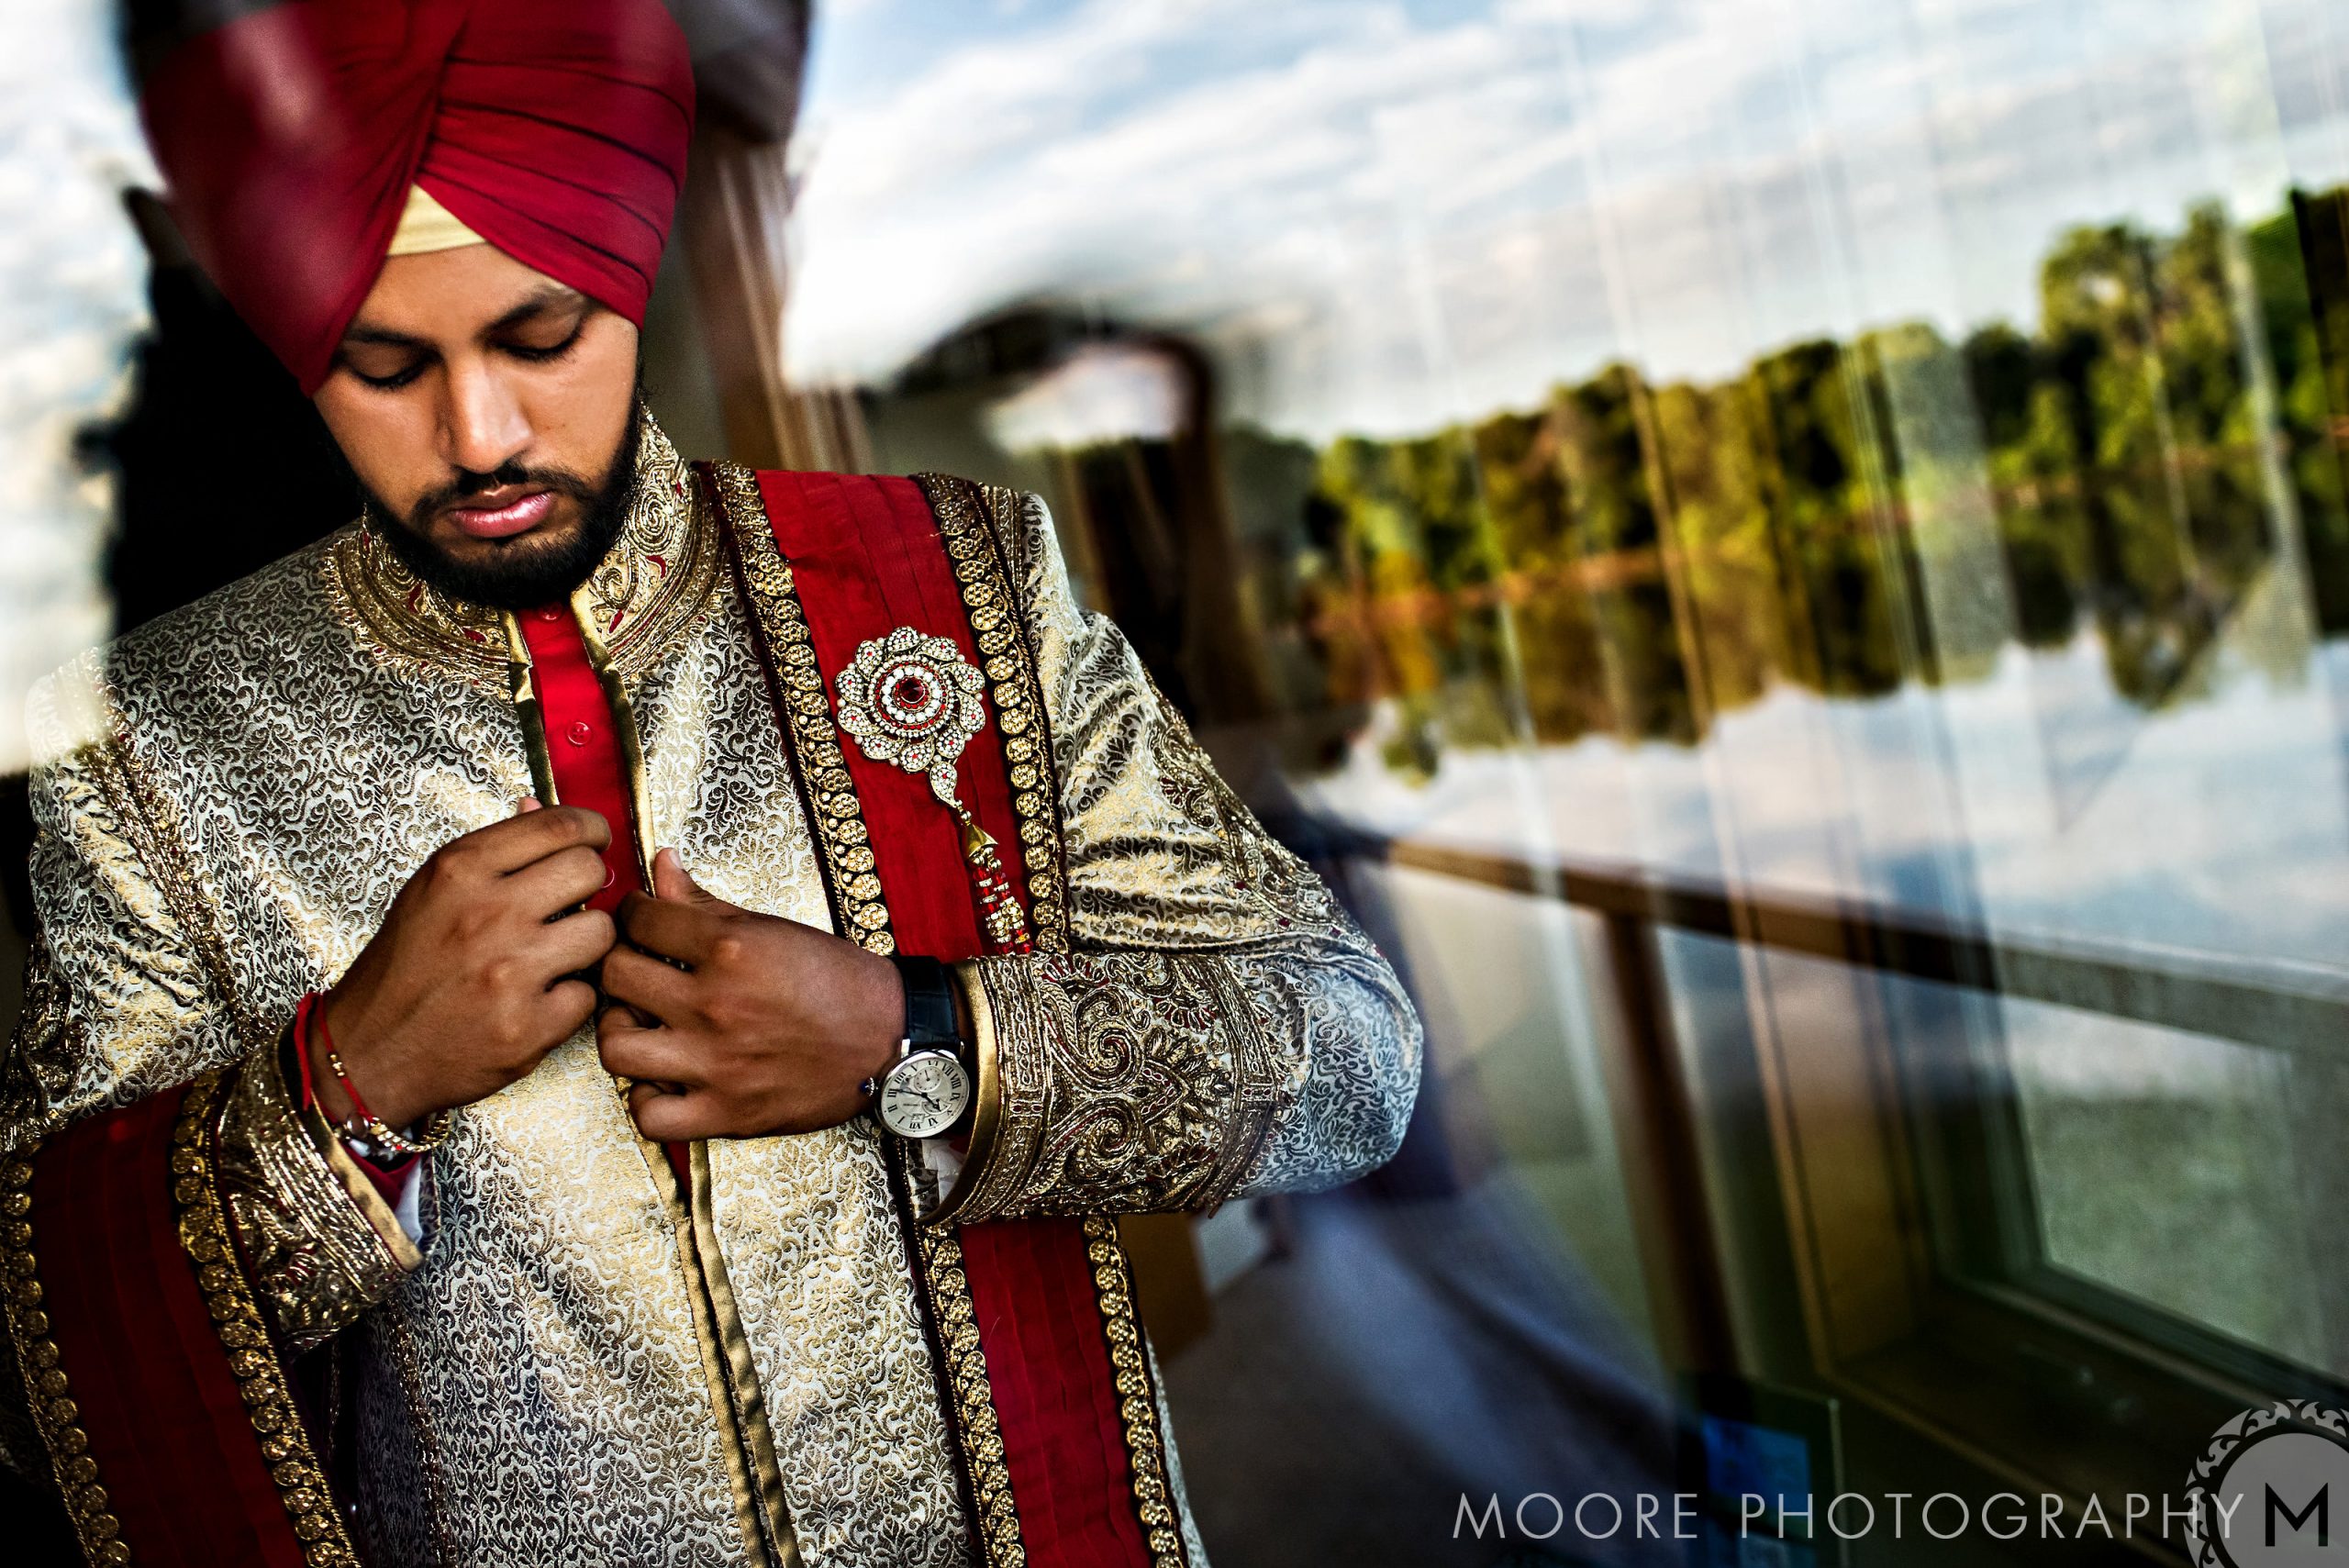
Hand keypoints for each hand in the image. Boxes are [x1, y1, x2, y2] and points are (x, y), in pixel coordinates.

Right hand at [318, 800, 615, 1129]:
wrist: (366, 1054)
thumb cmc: (401, 971)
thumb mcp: (429, 893)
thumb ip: (490, 852)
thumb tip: (537, 805)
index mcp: (460, 871)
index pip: (561, 825)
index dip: (591, 830)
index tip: (593, 841)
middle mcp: (488, 914)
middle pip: (590, 871)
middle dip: (589, 886)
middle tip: (572, 904)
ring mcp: (510, 972)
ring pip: (602, 932)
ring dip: (586, 945)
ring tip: (554, 955)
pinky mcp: (527, 1026)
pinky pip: (588, 995)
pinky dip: (569, 1001)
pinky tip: (538, 1001)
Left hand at [597, 849, 903, 1140]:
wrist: (890, 1038)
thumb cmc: (838, 982)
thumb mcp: (773, 929)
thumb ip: (707, 901)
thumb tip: (661, 864)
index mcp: (730, 949)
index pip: (638, 918)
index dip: (632, 914)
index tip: (641, 921)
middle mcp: (716, 1004)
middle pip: (615, 976)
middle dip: (618, 965)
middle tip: (635, 969)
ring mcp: (717, 1063)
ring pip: (616, 1047)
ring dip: (619, 1031)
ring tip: (640, 1025)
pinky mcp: (727, 1112)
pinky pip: (649, 1116)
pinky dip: (645, 1100)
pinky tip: (661, 1079)